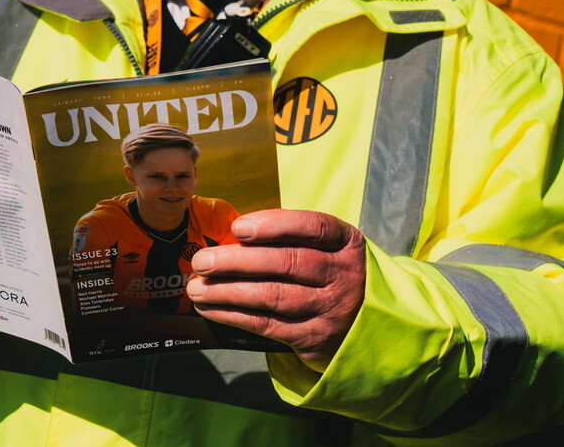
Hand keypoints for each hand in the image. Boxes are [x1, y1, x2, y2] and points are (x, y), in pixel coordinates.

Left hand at [187, 209, 365, 371]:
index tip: (238, 227)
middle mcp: (342, 275)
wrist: (366, 327)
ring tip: (196, 288)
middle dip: (237, 260)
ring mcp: (331, 308)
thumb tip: (229, 236)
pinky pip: (267, 324)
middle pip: (286, 262)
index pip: (312, 227)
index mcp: (346, 243)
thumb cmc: (329, 277)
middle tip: (202, 260)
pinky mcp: (314, 337)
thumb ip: (288, 240)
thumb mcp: (326, 251)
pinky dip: (233, 315)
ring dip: (228, 291)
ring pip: (273, 296)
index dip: (274, 225)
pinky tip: (210, 308)